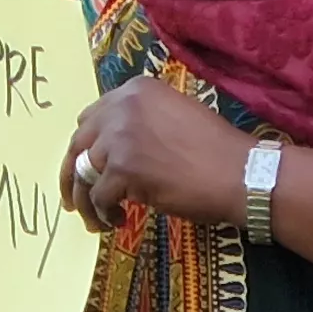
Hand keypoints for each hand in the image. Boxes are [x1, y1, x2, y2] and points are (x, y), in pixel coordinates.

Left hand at [62, 75, 249, 232]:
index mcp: (136, 90)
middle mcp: (122, 107)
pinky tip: (117, 221)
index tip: (86, 166)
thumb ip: (141, 122)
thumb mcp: (175, 116)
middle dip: (72, 174)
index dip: (87, 146)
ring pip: (83, 174)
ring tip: (96, 219)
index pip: (90, 118)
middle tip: (73, 199)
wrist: (239, 173)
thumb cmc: (216, 150)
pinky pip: (98, 197)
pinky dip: (103, 213)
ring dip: (86, 201)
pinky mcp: (121, 168)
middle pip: (78, 144)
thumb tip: (113, 149)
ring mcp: (120, 137)